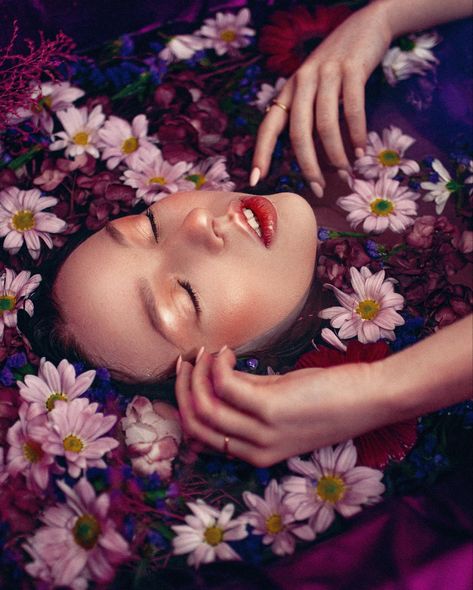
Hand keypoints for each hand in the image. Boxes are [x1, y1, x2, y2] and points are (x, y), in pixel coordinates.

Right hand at [175, 347, 387, 466]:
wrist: (370, 399)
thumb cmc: (330, 398)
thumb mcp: (281, 402)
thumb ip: (248, 394)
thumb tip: (214, 376)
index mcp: (258, 454)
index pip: (204, 436)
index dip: (187, 404)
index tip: (186, 377)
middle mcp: (256, 449)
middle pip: (197, 424)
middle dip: (182, 389)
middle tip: (185, 362)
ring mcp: (263, 432)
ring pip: (205, 406)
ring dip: (197, 374)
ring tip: (204, 353)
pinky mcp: (271, 409)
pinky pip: (226, 385)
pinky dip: (218, 365)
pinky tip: (226, 352)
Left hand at [252, 2, 392, 194]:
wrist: (366, 26)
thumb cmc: (337, 67)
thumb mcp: (313, 88)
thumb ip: (306, 115)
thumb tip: (308, 157)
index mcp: (289, 91)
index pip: (269, 126)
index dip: (261, 153)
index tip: (255, 180)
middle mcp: (302, 81)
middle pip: (299, 133)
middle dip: (308, 166)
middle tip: (318, 188)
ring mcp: (326, 73)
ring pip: (326, 125)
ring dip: (336, 155)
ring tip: (347, 172)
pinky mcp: (352, 68)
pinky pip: (353, 109)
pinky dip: (356, 134)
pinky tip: (360, 150)